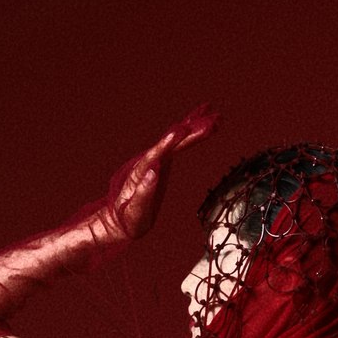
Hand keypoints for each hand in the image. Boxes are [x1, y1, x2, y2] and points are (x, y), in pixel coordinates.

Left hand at [90, 103, 217, 247]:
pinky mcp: (163, 162)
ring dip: (195, 127)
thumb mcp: (134, 211)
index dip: (169, 141)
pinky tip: (198, 125)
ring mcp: (157, 160)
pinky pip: (179, 145)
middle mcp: (149, 160)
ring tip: (215, 118)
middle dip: (191, 131)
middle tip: (211, 121)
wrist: (122, 220)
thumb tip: (153, 172)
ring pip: (178, 140)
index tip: (182, 129)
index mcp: (140, 171)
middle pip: (172, 142)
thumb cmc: (128, 219)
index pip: (157, 153)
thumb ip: (143, 192)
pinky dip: (190, 134)